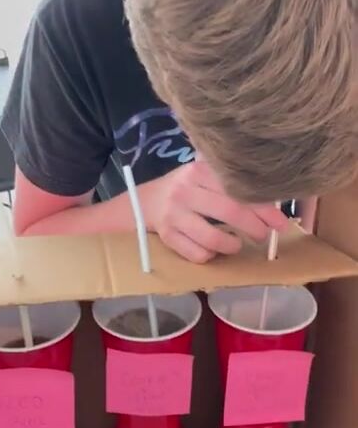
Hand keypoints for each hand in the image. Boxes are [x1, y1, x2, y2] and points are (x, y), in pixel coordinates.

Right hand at [140, 161, 288, 262]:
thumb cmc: (188, 187)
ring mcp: (174, 215)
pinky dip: (211, 255)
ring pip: (213, 239)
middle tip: (263, 236)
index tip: (280, 223)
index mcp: (199, 171)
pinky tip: (214, 249)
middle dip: (255, 228)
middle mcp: (185, 191)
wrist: (146, 201)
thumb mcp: (205, 175)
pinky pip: (197, 254)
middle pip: (230, 213)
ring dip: (233, 245)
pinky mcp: (167, 237)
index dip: (264, 209)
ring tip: (237, 244)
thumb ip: (232, 182)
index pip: (239, 191)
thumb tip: (275, 199)